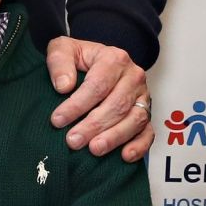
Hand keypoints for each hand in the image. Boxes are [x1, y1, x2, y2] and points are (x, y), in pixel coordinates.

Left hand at [46, 37, 151, 160]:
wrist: (95, 60)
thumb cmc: (78, 58)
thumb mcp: (63, 49)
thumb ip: (59, 62)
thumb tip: (63, 86)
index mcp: (114, 59)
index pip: (97, 86)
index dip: (77, 105)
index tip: (57, 120)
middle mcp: (133, 77)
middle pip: (116, 105)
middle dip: (93, 125)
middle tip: (73, 140)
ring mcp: (143, 97)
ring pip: (134, 120)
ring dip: (114, 137)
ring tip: (94, 149)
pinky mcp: (146, 113)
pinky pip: (148, 132)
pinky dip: (139, 146)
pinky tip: (125, 156)